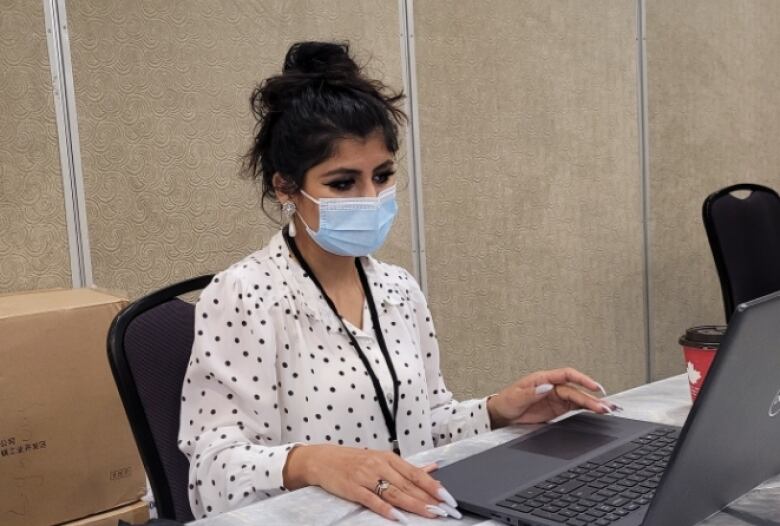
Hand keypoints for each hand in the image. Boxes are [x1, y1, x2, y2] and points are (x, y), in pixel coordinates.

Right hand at [283, 444, 458, 521]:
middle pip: (408, 485)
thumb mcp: (381, 458)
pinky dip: (386, 509)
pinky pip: (372, 500)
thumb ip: (407, 467)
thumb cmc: (354, 460)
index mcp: (388, 457)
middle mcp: (379, 465)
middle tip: (445, 510)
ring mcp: (366, 476)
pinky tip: (398, 517)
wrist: (323, 459)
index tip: (449, 498)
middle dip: (429, 499)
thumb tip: (433, 469)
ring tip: (429, 514)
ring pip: (394, 492)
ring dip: (414, 505)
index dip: (434, 486)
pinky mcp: (353, 488)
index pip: (416, 474)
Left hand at [486, 367, 619, 427]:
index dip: (582, 379)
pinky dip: (587, 411)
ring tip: (608, 410)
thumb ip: (531, 392)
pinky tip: (598, 413)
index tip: (594, 386)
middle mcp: (553, 387)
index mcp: (543, 379)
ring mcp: (556, 399)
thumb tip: (547, 386)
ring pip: (579, 400)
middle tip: (604, 407)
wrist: (502, 415)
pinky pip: (575, 409)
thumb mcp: (516, 397)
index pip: (567, 375)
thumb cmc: (507, 402)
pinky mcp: (558, 410)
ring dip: (593, 404)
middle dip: (591, 398)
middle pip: (576, 391)